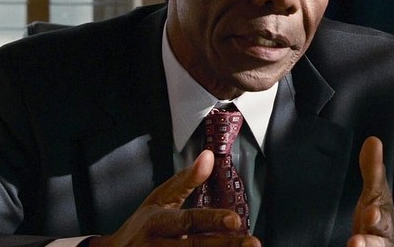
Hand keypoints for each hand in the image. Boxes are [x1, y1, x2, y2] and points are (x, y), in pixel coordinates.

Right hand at [89, 150, 260, 246]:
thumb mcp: (159, 198)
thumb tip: (208, 156)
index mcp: (157, 223)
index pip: (188, 221)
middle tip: (252, 243)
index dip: (212, 221)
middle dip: (225, 246)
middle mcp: (158, 246)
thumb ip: (186, 180)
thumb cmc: (142, 225)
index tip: (235, 220)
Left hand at [347, 137, 393, 246]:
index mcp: (384, 224)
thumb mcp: (378, 197)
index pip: (382, 220)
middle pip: (378, 246)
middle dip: (368, 245)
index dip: (376, 217)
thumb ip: (373, 172)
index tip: (370, 212)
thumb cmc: (380, 221)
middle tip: (355, 242)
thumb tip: (372, 139)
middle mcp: (382, 244)